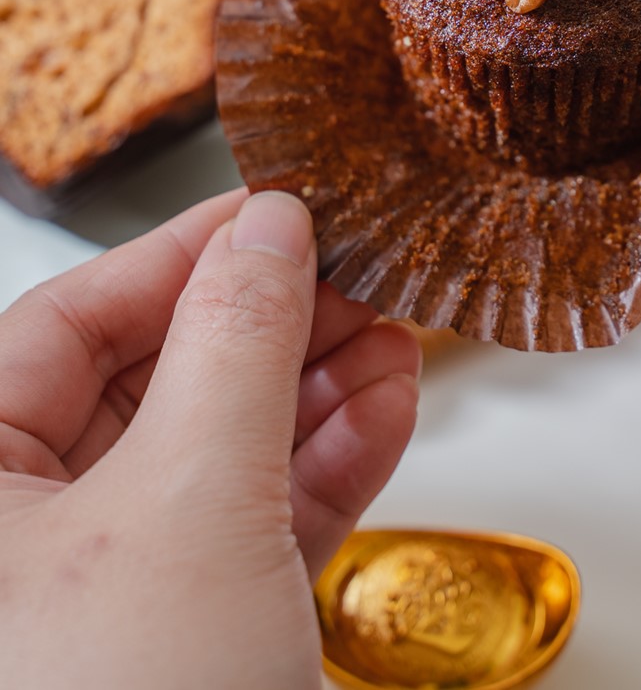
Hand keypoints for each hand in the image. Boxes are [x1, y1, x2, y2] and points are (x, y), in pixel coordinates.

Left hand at [0, 188, 420, 689]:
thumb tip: (269, 230)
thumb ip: (235, 345)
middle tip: (352, 272)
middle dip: (272, 328)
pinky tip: (385, 411)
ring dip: (317, 393)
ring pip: (216, 455)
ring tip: (392, 337)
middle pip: (155, 383)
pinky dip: (323, 469)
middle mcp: (27, 539)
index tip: (275, 208)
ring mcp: (110, 595)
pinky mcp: (189, 643)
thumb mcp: (189, 501)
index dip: (183, 254)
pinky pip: (253, 530)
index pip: (70, 323)